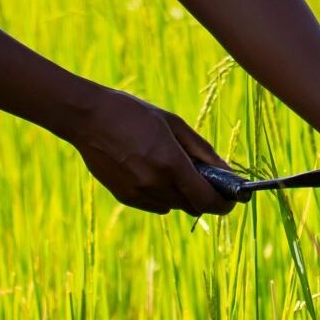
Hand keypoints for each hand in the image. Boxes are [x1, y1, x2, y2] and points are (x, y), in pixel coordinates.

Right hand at [64, 88, 237, 216]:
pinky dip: (163, 194)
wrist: (88, 118)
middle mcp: (155, 184)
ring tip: (175, 168)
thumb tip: (226, 170)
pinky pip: (155, 204)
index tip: (232, 200)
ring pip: (174, 205)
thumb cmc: (133, 114)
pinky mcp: (124, 197)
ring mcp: (138, 194)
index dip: (223, 203)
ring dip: (183, 194)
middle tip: (210, 181)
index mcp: (170, 163)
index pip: (206, 199)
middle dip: (205, 197)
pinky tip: (154, 171)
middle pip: (192, 206)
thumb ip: (201, 150)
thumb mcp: (173, 124)